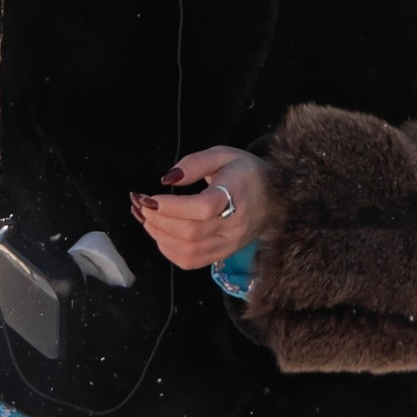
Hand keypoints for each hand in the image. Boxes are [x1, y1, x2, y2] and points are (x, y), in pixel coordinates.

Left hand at [131, 147, 270, 271]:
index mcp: (237, 193)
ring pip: (189, 251)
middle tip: (140, 204)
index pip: (204, 207)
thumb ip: (195, 163)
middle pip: (191, 232)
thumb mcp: (223, 155)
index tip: (150, 197)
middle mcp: (235, 224)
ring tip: (145, 218)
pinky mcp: (223, 254)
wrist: (277, 199)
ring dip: (159, 236)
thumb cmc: (245, 173)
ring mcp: (229, 244)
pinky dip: (168, 250)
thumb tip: (167, 178)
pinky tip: (160, 234)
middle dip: (158, 220)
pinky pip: (191, 261)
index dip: (172, 206)